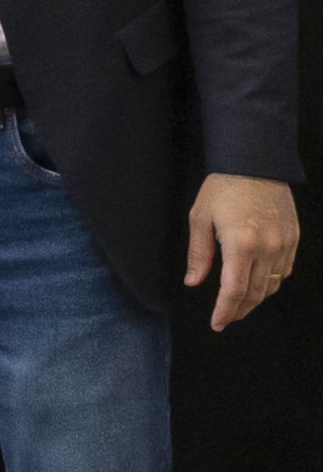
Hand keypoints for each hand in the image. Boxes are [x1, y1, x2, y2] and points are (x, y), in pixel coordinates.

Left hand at [187, 172, 299, 329]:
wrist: (255, 163)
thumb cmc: (223, 187)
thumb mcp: (200, 217)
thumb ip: (198, 254)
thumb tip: (193, 282)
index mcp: (240, 244)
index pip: (234, 291)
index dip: (225, 311)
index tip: (217, 323)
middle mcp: (267, 248)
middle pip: (255, 293)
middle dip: (239, 310)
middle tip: (226, 318)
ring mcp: (284, 244)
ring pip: (272, 285)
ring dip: (255, 298)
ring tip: (239, 304)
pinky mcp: (294, 239)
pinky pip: (285, 270)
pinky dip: (271, 281)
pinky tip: (258, 282)